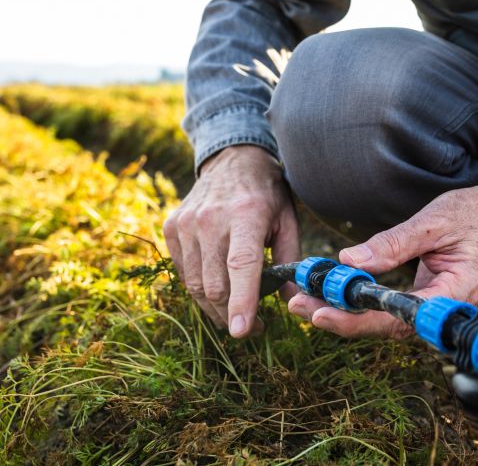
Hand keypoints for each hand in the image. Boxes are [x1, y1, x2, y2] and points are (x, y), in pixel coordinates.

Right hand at [163, 145, 299, 336]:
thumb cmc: (267, 194)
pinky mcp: (172, 228)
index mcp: (246, 215)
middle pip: (215, 284)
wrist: (232, 160)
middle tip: (253, 328)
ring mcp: (186, 224)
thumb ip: (291, 260)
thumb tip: (292, 300)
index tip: (242, 331)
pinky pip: (185, 272)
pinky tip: (218, 289)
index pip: (241, 265)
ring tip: (235, 315)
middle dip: (232, 315)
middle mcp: (211, 220)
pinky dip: (200, 288)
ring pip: (196, 284)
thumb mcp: (288, 220)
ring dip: (215, 308)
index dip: (241, 301)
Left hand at [287, 180, 477, 338]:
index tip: (323, 314)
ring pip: (386, 319)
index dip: (358, 320)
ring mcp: (435, 306)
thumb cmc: (475, 215)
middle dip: (341, 319)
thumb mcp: (432, 222)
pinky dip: (361, 301)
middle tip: (300, 305)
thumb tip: (349, 261)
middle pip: (386, 326)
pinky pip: (391, 307)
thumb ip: (393, 244)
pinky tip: (334, 293)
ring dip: (346, 311)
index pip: (399, 317)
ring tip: (305, 299)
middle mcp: (444, 309)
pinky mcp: (425, 298)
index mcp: (455, 293)